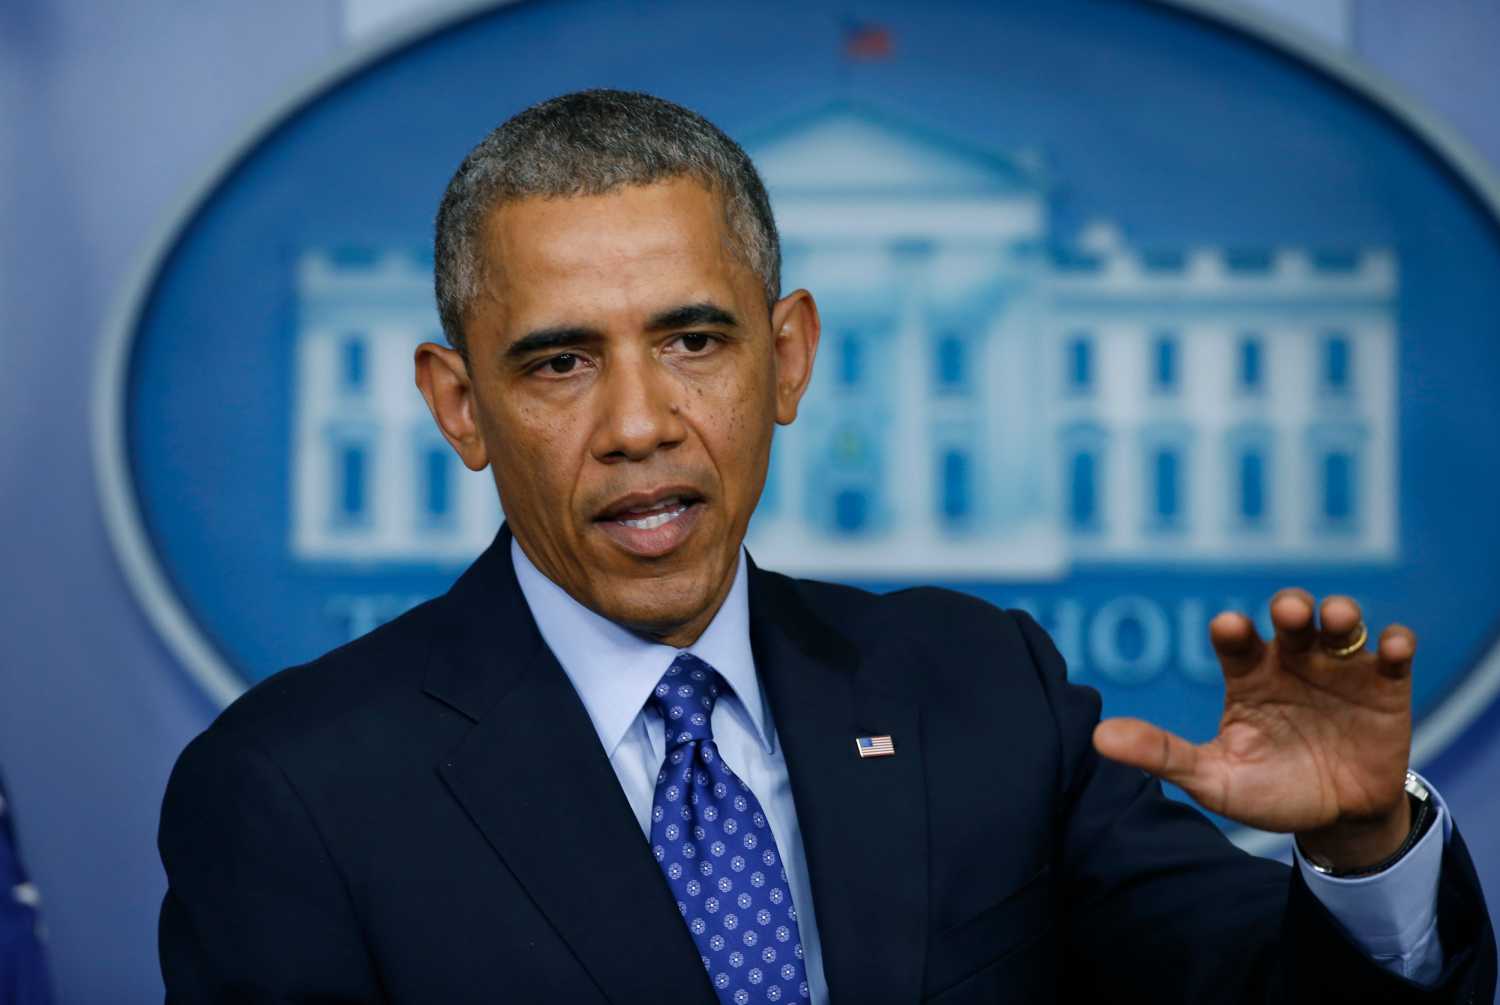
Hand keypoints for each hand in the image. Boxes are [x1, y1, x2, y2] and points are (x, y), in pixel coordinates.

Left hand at [1093, 590, 1416, 869]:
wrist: (1334, 821)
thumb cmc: (1267, 791)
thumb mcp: (1213, 779)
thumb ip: (1161, 754)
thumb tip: (1098, 737)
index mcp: (1247, 675)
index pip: (1235, 640)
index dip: (1232, 630)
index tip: (1230, 630)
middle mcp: (1291, 661)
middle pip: (1291, 617)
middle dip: (1290, 606)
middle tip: (1289, 614)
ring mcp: (1339, 670)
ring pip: (1341, 624)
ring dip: (1339, 613)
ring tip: (1335, 620)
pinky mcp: (1385, 687)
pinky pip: (1392, 652)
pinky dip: (1395, 642)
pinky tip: (1392, 647)